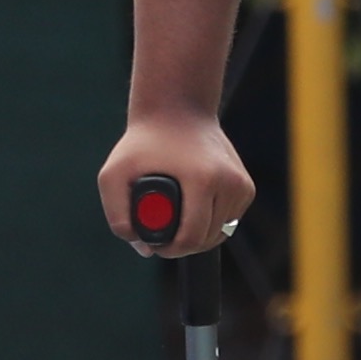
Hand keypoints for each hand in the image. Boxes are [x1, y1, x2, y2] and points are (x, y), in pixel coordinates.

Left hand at [99, 109, 249, 255]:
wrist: (178, 109)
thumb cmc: (143, 142)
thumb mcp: (114, 174)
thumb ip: (116, 214)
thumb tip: (144, 248)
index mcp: (203, 179)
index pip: (191, 237)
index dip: (171, 249)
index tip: (157, 244)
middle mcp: (229, 182)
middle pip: (207, 239)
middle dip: (184, 245)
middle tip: (164, 236)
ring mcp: (241, 185)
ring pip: (222, 233)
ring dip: (200, 236)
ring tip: (178, 223)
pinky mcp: (246, 186)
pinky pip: (230, 221)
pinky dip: (213, 224)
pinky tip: (196, 212)